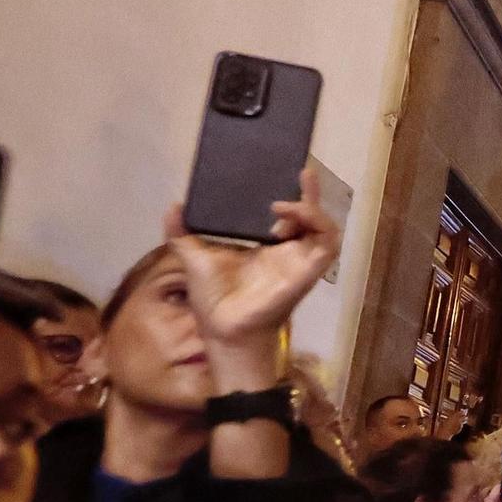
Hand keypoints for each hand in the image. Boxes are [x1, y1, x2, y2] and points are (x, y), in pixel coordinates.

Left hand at [164, 164, 339, 386]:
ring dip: (312, 210)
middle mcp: (290, 252)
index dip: (295, 196)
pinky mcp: (308, 271)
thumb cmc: (214, 299)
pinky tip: (289, 218)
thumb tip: (174, 206)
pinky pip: (327, 244)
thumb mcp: (194, 255)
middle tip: (302, 173)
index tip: (291, 172)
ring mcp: (302, 262)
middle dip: (312, 196)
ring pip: (326, 229)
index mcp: (270, 248)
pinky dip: (316, 225)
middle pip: (313, 218)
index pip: (291, 217)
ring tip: (285, 204)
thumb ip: (183, 231)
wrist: (223, 328)